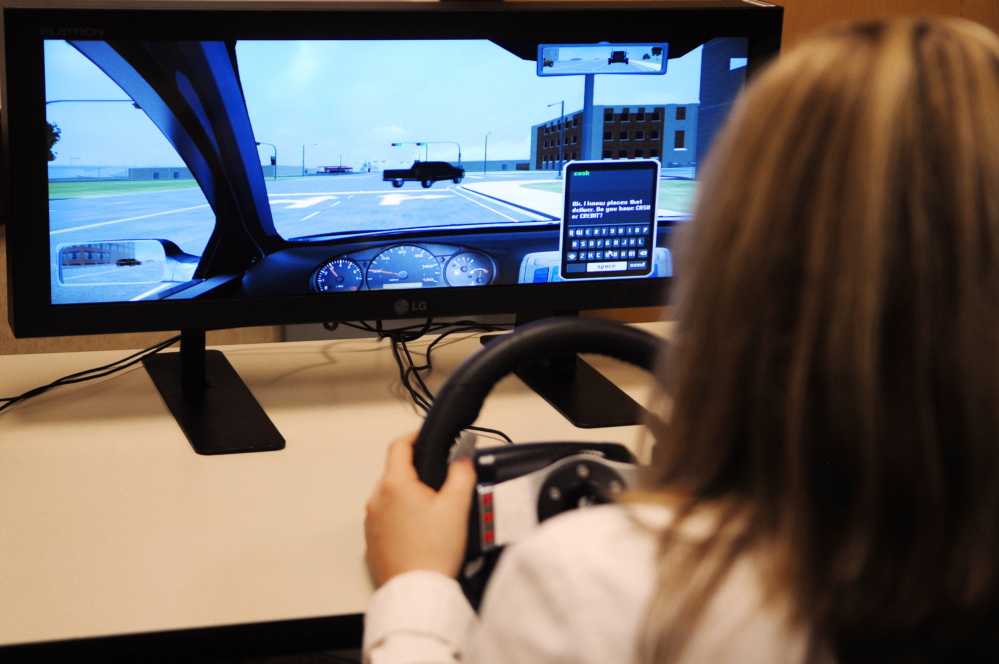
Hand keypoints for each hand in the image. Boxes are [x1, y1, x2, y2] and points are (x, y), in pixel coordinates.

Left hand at [365, 432, 477, 587]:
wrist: (417, 592)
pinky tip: (422, 535)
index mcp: (394, 485)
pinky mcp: (372, 543)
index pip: (399, 446)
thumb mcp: (457, 506)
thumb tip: (462, 460)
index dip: (415, 436)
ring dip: (409, 498)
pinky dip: (402, 520)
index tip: (426, 437)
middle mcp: (377, 501)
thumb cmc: (432, 552)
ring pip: (391, 498)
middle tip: (442, 485)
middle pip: (396, 473)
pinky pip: (387, 521)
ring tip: (434, 516)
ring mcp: (372, 523)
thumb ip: (461, 474)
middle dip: (418, 473)